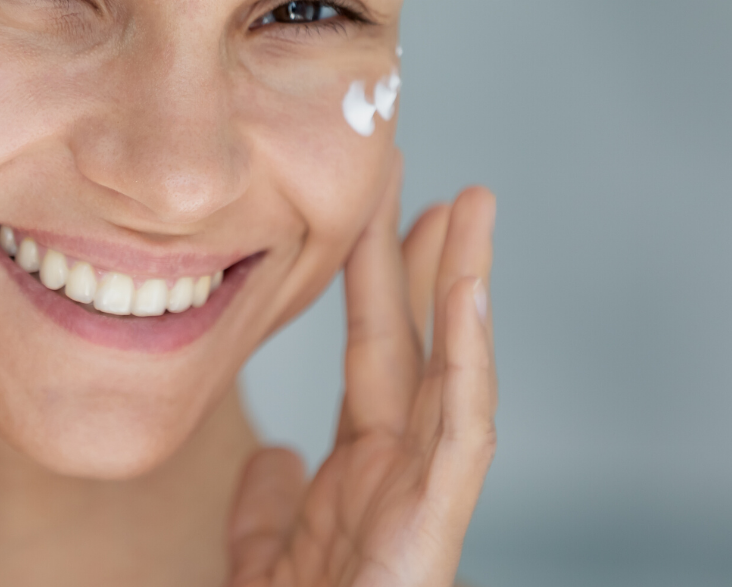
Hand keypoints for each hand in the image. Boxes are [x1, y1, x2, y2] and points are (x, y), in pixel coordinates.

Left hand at [227, 152, 496, 586]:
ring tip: (471, 206)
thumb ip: (263, 511)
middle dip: (429, 265)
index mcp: (359, 481)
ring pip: (454, 373)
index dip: (375, 287)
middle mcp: (399, 480)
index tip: (373, 213)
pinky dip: (472, 359)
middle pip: (419, 349)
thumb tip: (270, 456)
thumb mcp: (259, 564)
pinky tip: (468, 291)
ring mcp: (423, 501)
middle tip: (439, 183)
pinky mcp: (434, 527)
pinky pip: (464, 431)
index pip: (373, 360)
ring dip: (464, 288)